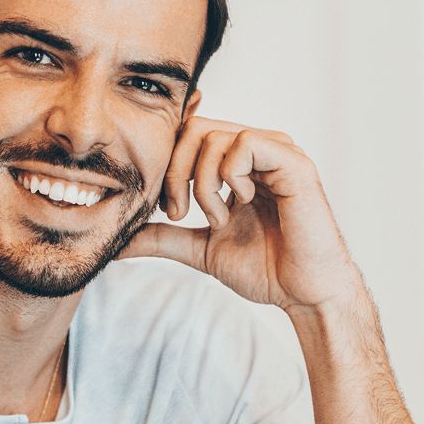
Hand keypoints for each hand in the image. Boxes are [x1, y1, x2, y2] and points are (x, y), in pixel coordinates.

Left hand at [119, 117, 358, 311]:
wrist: (303, 293)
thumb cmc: (266, 270)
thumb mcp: (201, 249)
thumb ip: (163, 237)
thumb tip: (120, 240)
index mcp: (236, 164)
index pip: (187, 136)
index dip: (167, 164)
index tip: (166, 208)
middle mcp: (256, 150)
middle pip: (193, 129)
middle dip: (174, 172)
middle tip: (178, 213)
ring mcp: (276, 151)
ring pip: (213, 136)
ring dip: (203, 184)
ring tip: (217, 220)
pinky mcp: (292, 160)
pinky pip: (244, 143)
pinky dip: (230, 177)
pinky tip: (242, 204)